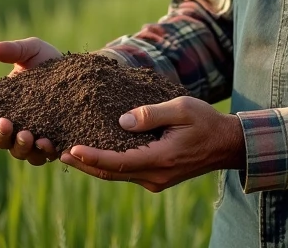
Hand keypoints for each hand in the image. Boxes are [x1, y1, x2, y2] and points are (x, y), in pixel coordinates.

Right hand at [0, 37, 62, 165]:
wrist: (80, 72)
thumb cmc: (49, 60)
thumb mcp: (32, 50)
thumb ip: (14, 50)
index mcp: (2, 108)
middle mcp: (14, 128)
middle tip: (3, 123)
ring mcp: (33, 138)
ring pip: (19, 151)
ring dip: (19, 145)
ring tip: (25, 134)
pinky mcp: (54, 143)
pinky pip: (44, 155)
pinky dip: (42, 152)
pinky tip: (46, 142)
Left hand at [59, 96, 244, 190]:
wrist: (227, 145)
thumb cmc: (206, 121)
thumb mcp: (182, 108)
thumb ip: (152, 114)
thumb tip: (122, 121)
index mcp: (161, 159)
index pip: (119, 162)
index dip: (93, 157)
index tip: (73, 149)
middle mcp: (155, 176)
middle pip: (112, 173)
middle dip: (85, 163)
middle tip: (60, 151)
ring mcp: (156, 180)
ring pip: (118, 175)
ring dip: (94, 165)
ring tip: (71, 152)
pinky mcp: (156, 178)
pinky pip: (127, 173)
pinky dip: (109, 164)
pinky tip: (96, 153)